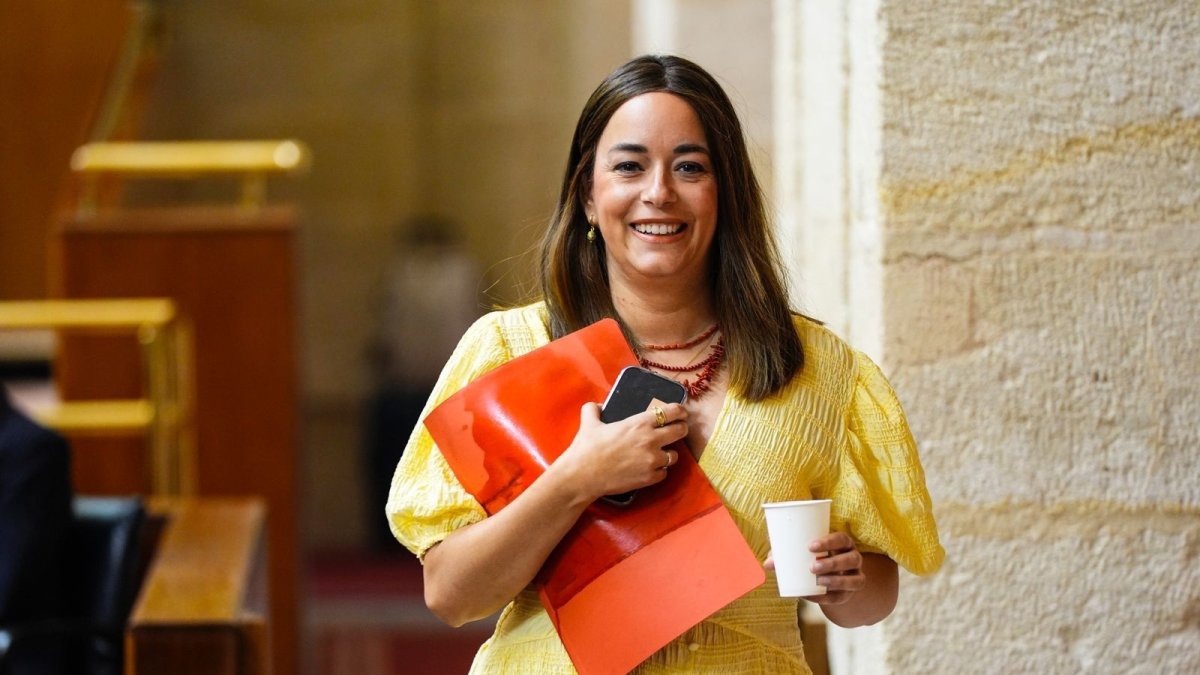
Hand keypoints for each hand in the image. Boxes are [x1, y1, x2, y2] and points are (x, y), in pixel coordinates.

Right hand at [551, 401, 687, 499]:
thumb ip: (593, 410)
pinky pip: (664, 473)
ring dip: (669, 453)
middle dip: (681, 429)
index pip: (672, 412)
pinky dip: (659, 470)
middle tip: (677, 430)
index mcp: (640, 423)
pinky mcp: (650, 478)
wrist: (583, 475)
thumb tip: (596, 406)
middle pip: (680, 431)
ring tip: (660, 453)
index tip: (681, 413)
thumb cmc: (587, 447)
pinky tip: (650, 468)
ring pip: (674, 455)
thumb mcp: (589, 422)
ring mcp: (653, 461)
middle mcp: (651, 440)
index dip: (679, 411)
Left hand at [763, 532, 864, 604]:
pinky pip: (842, 597)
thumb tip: (766, 564)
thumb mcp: (801, 553)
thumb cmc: (811, 557)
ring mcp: (855, 577)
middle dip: (832, 563)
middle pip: (852, 559)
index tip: (811, 546)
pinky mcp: (848, 594)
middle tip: (811, 567)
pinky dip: (827, 598)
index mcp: (843, 544)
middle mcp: (853, 559)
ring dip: (836, 581)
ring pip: (855, 580)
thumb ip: (784, 555)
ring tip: (817, 581)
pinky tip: (813, 596)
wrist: (825, 577)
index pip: (843, 539)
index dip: (830, 542)